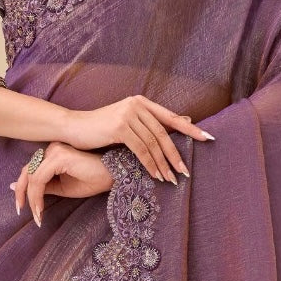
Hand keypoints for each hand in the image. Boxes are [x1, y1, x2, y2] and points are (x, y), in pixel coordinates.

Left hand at [10, 142, 113, 226]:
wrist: (114, 176)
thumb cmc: (93, 180)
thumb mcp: (63, 187)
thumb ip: (43, 187)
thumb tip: (17, 188)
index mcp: (52, 153)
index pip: (31, 169)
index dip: (23, 188)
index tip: (20, 206)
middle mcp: (52, 148)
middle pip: (27, 171)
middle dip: (22, 193)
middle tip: (20, 211)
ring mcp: (55, 150)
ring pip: (32, 176)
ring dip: (31, 199)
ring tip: (37, 216)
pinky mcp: (60, 157)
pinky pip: (39, 178)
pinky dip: (37, 196)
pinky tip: (40, 209)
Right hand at [62, 95, 213, 182]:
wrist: (73, 127)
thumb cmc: (100, 128)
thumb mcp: (128, 122)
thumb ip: (151, 123)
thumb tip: (184, 122)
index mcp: (141, 102)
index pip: (170, 118)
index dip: (190, 130)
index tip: (207, 139)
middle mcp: (137, 105)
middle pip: (163, 133)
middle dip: (176, 154)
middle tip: (185, 171)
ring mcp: (128, 114)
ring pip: (153, 143)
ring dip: (163, 164)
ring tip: (170, 179)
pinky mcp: (119, 127)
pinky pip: (140, 149)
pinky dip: (149, 164)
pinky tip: (154, 175)